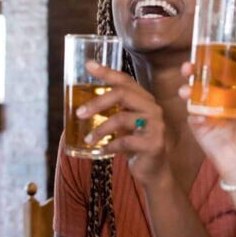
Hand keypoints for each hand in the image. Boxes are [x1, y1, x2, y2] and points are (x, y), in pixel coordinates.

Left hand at [78, 61, 168, 181]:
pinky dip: (110, 145)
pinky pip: (125, 141)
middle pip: (122, 94)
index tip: (88, 65)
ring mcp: (156, 125)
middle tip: (79, 113)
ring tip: (88, 139)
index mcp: (144, 99)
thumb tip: (79, 106)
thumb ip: (111, 112)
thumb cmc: (134, 144)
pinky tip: (102, 150)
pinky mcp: (154, 144)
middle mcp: (152, 108)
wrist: (153, 171)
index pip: (125, 80)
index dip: (107, 72)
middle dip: (97, 102)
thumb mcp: (122, 125)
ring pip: (121, 118)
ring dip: (100, 129)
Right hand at [178, 62, 235, 183]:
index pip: (219, 73)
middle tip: (187, 68)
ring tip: (185, 91)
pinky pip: (191, 115)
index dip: (210, 63)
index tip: (205, 54)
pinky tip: (199, 117)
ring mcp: (206, 113)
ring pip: (192, 96)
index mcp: (233, 94)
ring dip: (185, 90)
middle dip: (191, 73)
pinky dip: (193, 114)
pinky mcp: (198, 127)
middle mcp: (218, 101)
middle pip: (201, 81)